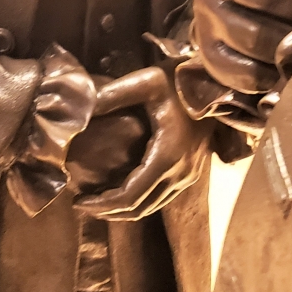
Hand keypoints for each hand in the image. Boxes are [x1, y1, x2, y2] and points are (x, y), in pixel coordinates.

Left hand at [75, 67, 210, 220]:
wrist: (213, 82)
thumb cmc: (177, 80)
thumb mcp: (144, 81)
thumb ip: (112, 95)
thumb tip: (80, 110)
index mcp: (167, 155)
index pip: (130, 196)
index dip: (103, 204)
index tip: (78, 201)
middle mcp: (180, 173)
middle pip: (140, 208)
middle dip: (108, 211)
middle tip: (81, 203)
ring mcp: (188, 175)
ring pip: (152, 207)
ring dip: (124, 210)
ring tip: (96, 201)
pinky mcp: (190, 172)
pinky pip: (161, 197)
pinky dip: (139, 201)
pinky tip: (121, 190)